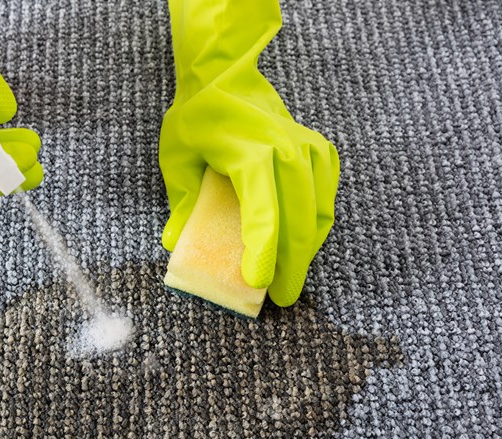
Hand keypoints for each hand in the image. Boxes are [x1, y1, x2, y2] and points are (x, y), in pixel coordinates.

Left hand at [160, 0, 339, 306]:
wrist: (226, 78)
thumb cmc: (197, 120)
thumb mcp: (177, 158)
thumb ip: (180, 202)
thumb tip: (175, 245)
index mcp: (250, 153)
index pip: (264, 212)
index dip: (264, 252)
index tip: (259, 283)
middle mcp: (287, 151)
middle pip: (298, 221)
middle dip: (292, 265)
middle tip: (281, 297)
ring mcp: (309, 149)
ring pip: (318, 213)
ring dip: (306, 250)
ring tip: (289, 277)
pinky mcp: (321, 151)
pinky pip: (325, 199)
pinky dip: (315, 227)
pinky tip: (301, 245)